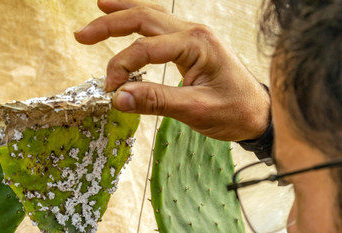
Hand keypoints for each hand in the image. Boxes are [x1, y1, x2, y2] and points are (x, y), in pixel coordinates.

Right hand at [74, 0, 270, 141]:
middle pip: (144, 17)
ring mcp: (193, 36)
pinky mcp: (191, 45)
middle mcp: (194, 32)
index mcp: (197, 44)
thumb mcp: (197, 110)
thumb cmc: (235, 112)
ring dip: (122, 13)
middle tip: (81, 35)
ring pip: (151, 14)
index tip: (110, 91)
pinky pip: (160, 25)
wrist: (260, 114)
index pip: (146, 48)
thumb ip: (157, 102)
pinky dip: (138, 20)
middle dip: (110, 24)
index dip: (121, 66)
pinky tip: (124, 15)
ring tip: (96, 10)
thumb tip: (119, 98)